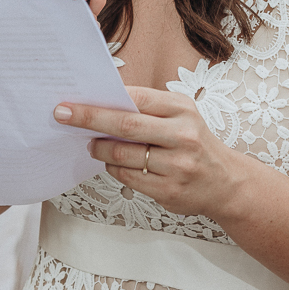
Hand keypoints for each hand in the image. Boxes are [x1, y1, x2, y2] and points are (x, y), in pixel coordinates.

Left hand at [54, 86, 244, 217]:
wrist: (226, 182)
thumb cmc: (193, 142)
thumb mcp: (180, 115)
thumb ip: (147, 108)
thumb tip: (100, 102)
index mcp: (182, 109)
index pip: (135, 98)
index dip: (101, 100)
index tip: (72, 100)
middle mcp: (182, 135)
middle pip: (125, 125)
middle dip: (89, 119)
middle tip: (62, 115)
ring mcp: (177, 166)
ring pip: (122, 155)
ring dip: (99, 149)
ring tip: (92, 144)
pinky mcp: (169, 191)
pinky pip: (128, 177)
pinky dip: (113, 168)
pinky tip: (112, 162)